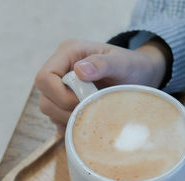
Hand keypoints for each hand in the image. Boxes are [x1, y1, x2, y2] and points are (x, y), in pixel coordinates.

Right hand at [34, 39, 171, 134]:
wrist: (140, 76)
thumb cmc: (132, 66)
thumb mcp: (122, 63)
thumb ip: (103, 64)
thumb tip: (79, 69)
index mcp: (68, 53)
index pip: (44, 77)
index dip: (59, 95)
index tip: (83, 100)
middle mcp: (60, 69)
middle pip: (44, 97)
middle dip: (65, 109)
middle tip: (89, 109)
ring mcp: (60, 87)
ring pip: (49, 110)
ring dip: (68, 117)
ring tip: (91, 114)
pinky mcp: (64, 102)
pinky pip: (57, 119)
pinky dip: (70, 124)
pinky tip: (88, 120)